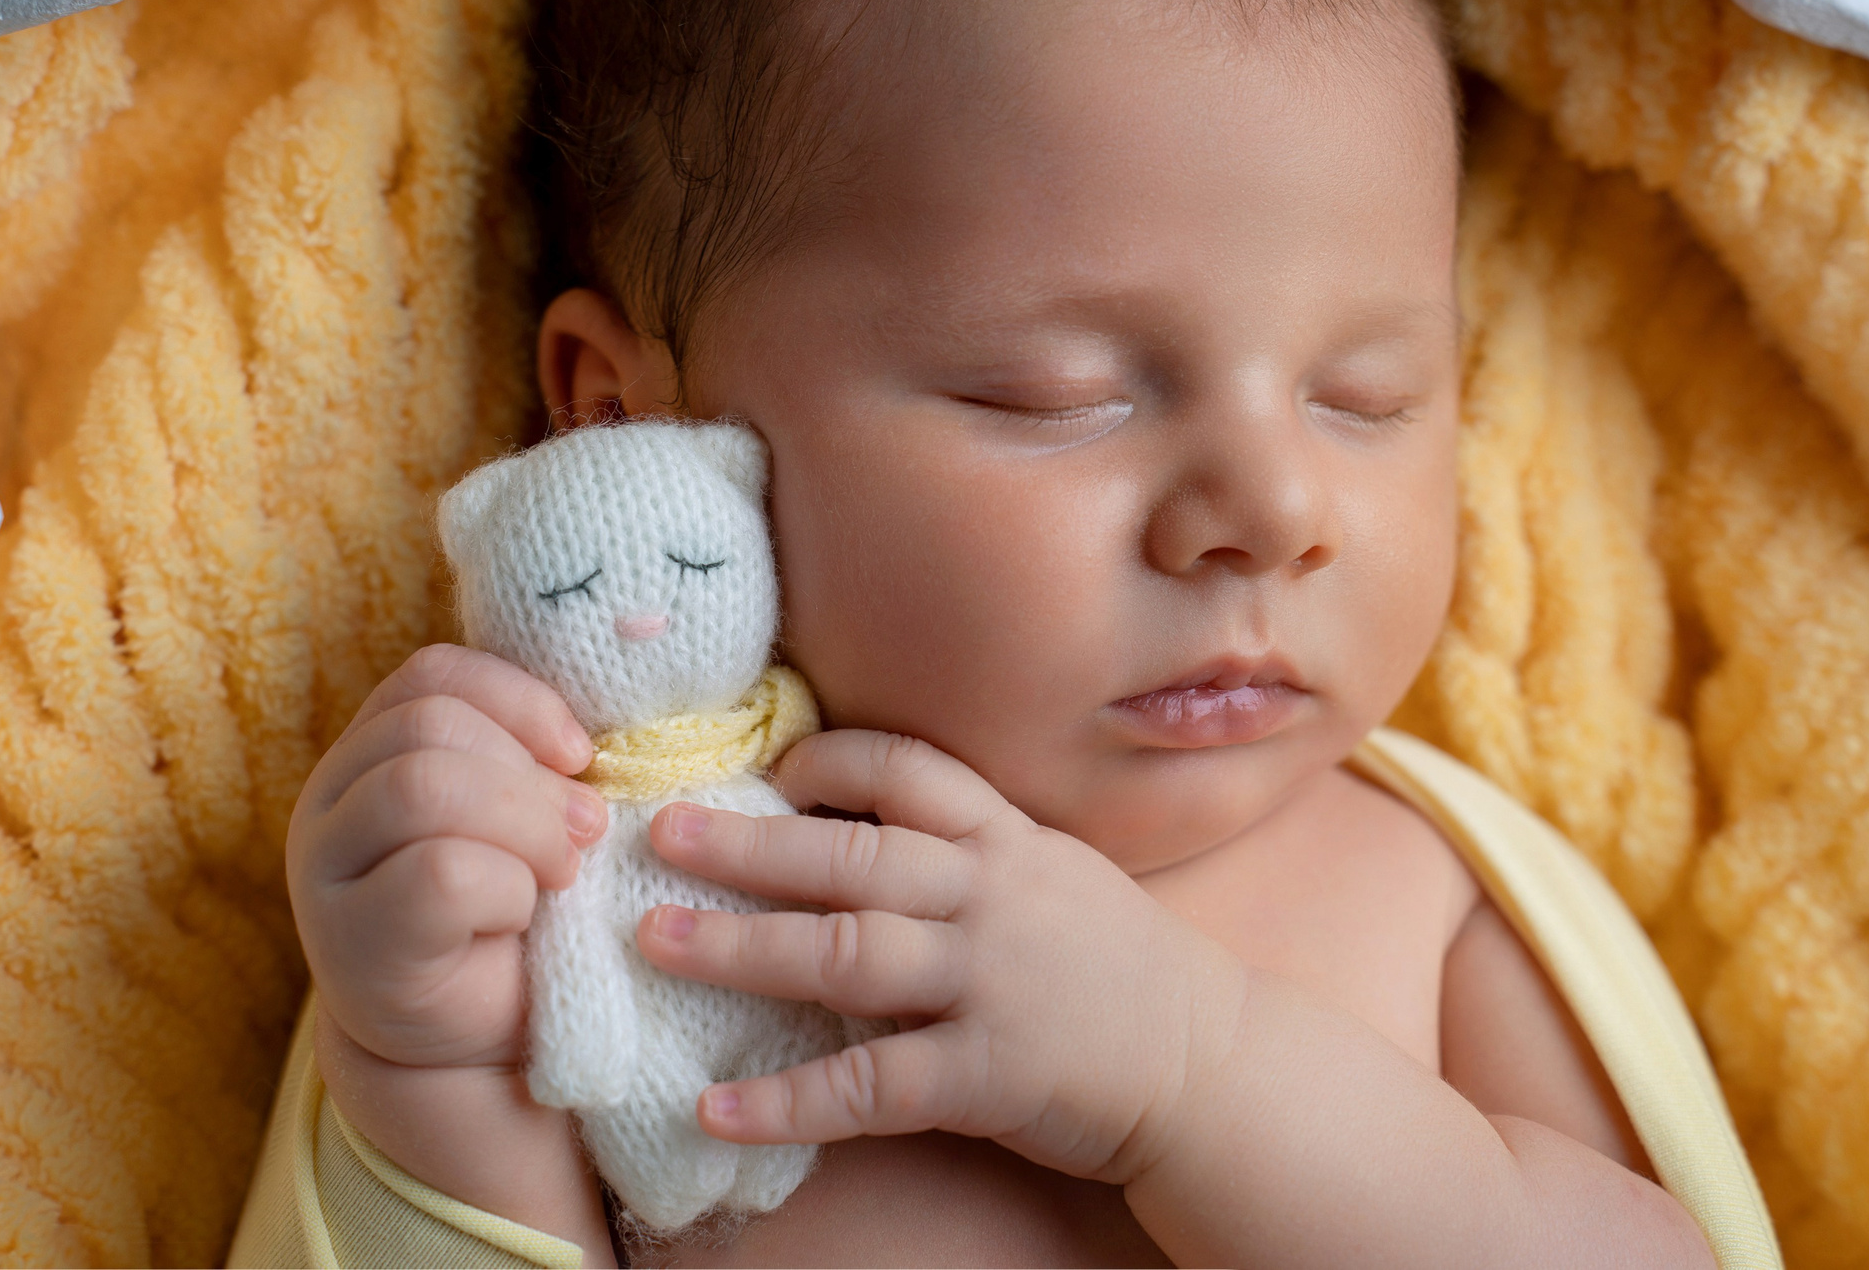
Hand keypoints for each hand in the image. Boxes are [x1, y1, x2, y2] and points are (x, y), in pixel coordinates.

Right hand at [286, 644, 606, 1069]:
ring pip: (424, 785)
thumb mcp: (520, 815)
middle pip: (429, 725)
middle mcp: (328, 804)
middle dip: (531, 775)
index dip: (519, 700)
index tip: (580, 754)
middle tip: (587, 830)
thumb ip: (524, 759)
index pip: (432, 676)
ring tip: (564, 870)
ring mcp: (326, 874)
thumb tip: (584, 736)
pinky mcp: (352, 945)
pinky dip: (506, 888)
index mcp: (369, 753)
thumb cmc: (511, 914)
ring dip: (526, 823)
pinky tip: (520, 918)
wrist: (479, 1045)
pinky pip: (440, 874)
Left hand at [631, 728, 1250, 1185]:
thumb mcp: (1054, 873)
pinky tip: (717, 1107)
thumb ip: (970, 847)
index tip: (768, 767)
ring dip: (744, 946)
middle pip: (852, 855)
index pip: (910, 770)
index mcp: (1007, 841)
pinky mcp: (987, 1073)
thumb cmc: (1117, 965)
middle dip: (748, 843)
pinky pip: (870, 1084)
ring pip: (847, 953)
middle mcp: (992, 897)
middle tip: (660, 832)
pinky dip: (789, 1099)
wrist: (1210, 1063)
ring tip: (659, 941)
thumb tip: (857, 820)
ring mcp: (989, 983)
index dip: (831, 761)